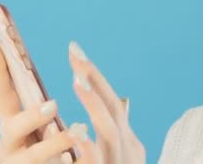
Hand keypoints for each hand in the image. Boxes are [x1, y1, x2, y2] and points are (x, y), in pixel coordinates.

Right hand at [0, 41, 88, 162]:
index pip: (2, 94)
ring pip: (32, 157)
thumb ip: (47, 104)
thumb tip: (68, 57)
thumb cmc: (53, 152)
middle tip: (54, 104)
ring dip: (55, 144)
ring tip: (78, 133)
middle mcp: (8, 145)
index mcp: (12, 125)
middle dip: (31, 116)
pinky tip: (74, 160)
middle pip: (12, 128)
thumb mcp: (48, 126)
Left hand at [68, 41, 145, 163]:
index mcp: (128, 141)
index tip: (74, 51)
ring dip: (95, 105)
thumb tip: (114, 108)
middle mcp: (127, 149)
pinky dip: (89, 148)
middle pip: (114, 107)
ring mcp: (119, 162)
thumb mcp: (118, 155)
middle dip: (95, 79)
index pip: (111, 101)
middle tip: (74, 52)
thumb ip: (114, 135)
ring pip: (110, 132)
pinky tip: (77, 133)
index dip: (94, 76)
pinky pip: (99, 163)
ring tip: (77, 83)